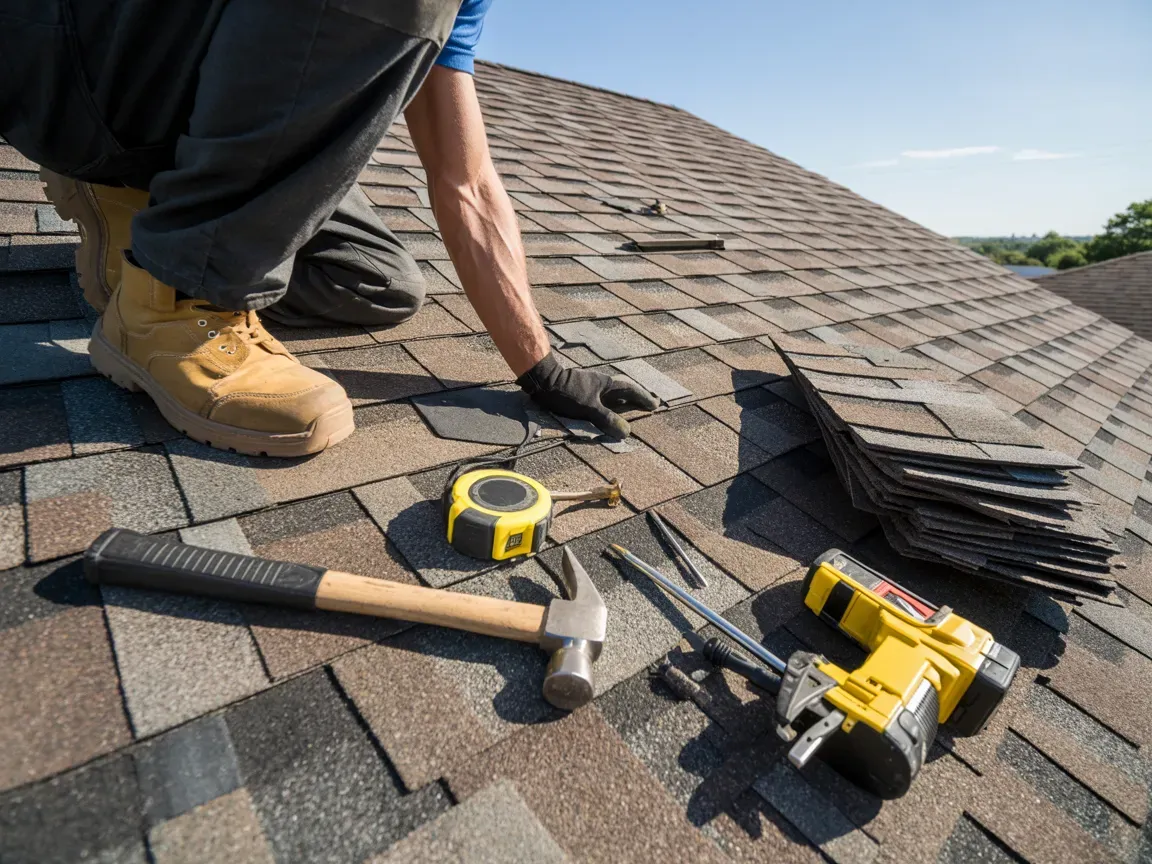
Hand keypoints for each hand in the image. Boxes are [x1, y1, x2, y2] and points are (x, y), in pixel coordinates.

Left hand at [517, 351, 659, 437]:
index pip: (631, 390)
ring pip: (611, 396)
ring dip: (622, 403)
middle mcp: (601, 384)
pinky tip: (605, 413)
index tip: (655, 404)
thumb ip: (607, 419)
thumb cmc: (566, 393)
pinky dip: (608, 407)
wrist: (542, 381)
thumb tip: (626, 431)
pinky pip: (601, 400)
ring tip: (630, 410)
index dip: (643, 397)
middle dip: (636, 399)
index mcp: (607, 384)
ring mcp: (590, 387)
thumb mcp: (589, 408)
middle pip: (623, 392)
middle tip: (648, 405)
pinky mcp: (580, 393)